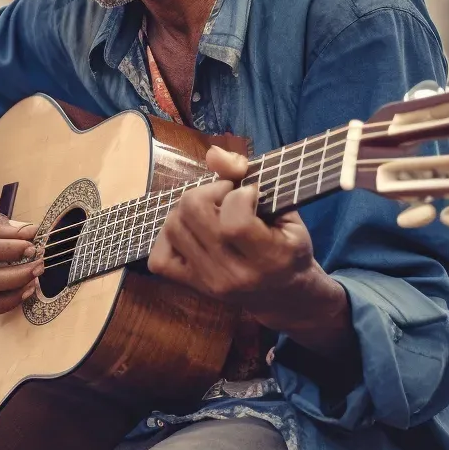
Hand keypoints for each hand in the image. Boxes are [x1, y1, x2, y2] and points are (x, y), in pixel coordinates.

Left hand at [148, 146, 352, 356]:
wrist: (285, 296)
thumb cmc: (289, 248)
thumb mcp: (286, 212)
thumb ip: (253, 178)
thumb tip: (213, 153)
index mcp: (268, 258)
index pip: (235, 220)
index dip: (238, 193)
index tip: (250, 192)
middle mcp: (234, 275)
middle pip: (193, 212)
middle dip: (209, 190)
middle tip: (227, 196)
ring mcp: (208, 282)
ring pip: (173, 226)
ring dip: (188, 210)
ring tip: (212, 211)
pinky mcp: (192, 286)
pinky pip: (159, 258)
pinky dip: (170, 237)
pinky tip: (192, 231)